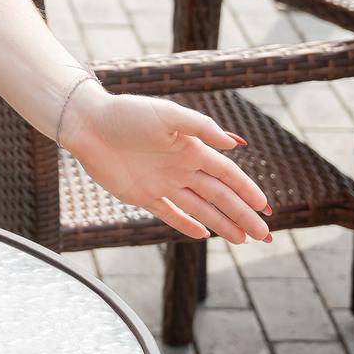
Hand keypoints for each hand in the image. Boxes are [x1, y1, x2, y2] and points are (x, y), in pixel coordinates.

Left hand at [63, 84, 272, 243]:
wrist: (87, 124)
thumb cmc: (127, 113)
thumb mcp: (166, 114)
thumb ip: (200, 127)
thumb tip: (235, 144)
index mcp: (191, 148)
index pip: (226, 174)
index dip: (246, 190)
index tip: (266, 208)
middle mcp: (180, 167)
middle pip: (219, 195)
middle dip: (242, 215)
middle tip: (265, 235)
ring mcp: (162, 182)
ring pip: (200, 208)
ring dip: (222, 223)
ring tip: (244, 240)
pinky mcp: (141, 195)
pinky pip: (169, 213)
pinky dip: (186, 224)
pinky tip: (203, 235)